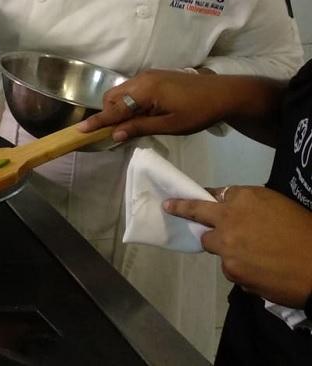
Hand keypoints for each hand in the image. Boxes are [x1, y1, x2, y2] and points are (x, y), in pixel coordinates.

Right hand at [79, 69, 226, 141]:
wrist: (224, 94)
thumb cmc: (198, 112)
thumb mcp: (170, 126)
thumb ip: (140, 128)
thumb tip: (114, 135)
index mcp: (144, 90)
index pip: (114, 109)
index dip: (97, 121)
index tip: (80, 130)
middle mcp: (141, 79)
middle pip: (112, 97)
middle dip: (108, 113)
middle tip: (113, 132)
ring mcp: (148, 76)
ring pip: (121, 92)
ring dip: (119, 108)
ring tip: (129, 125)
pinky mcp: (155, 77)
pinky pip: (132, 89)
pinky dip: (129, 102)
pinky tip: (141, 114)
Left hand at [165, 186, 311, 307]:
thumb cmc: (306, 231)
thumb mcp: (277, 205)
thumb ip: (249, 206)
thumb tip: (231, 210)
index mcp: (243, 197)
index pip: (212, 194)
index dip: (203, 198)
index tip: (186, 197)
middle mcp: (228, 218)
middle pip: (197, 214)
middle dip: (182, 210)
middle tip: (168, 207)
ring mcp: (226, 245)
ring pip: (214, 246)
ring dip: (226, 249)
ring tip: (255, 256)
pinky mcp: (231, 269)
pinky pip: (230, 268)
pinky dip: (242, 270)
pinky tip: (263, 272)